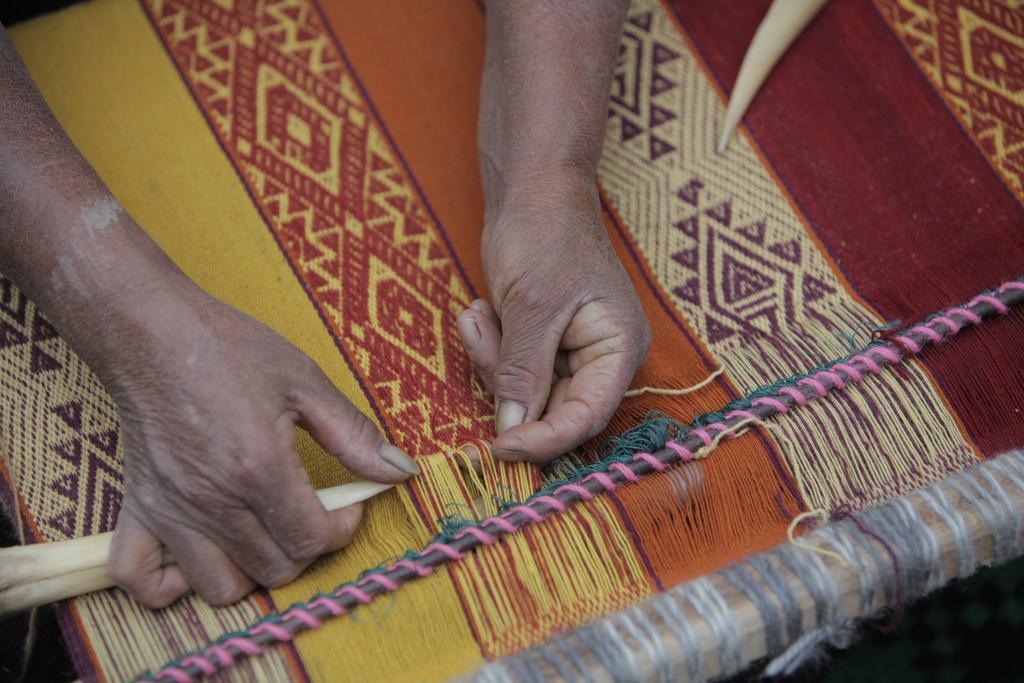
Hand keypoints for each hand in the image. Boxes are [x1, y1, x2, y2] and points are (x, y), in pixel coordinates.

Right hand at [104, 283, 417, 607]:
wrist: (150, 331)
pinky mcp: (139, 508)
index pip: (312, 539)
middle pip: (275, 569)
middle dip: (306, 549)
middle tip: (311, 513)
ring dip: (252, 571)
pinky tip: (200, 555)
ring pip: (221, 587)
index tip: (347, 506)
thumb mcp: (304, 382)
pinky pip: (141, 580)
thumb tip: (401, 469)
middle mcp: (213, 500)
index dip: (343, 530)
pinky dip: (170, 584)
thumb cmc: (227, 349)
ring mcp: (171, 510)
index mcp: (260, 468)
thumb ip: (355, 435)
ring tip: (264, 532)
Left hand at [457, 177, 650, 461]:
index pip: (585, 417)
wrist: (533, 189)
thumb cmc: (545, 233)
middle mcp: (600, 357)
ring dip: (492, 361)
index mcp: (618, 348)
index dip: (543, 439)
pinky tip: (479, 311)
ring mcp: (571, 351)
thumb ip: (523, 372)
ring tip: (478, 315)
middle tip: (481, 340)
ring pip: (525, 392)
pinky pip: (512, 369)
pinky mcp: (542, 343)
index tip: (499, 447)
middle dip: (507, 383)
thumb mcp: (532, 305)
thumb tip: (511, 431)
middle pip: (552, 409)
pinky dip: (490, 349)